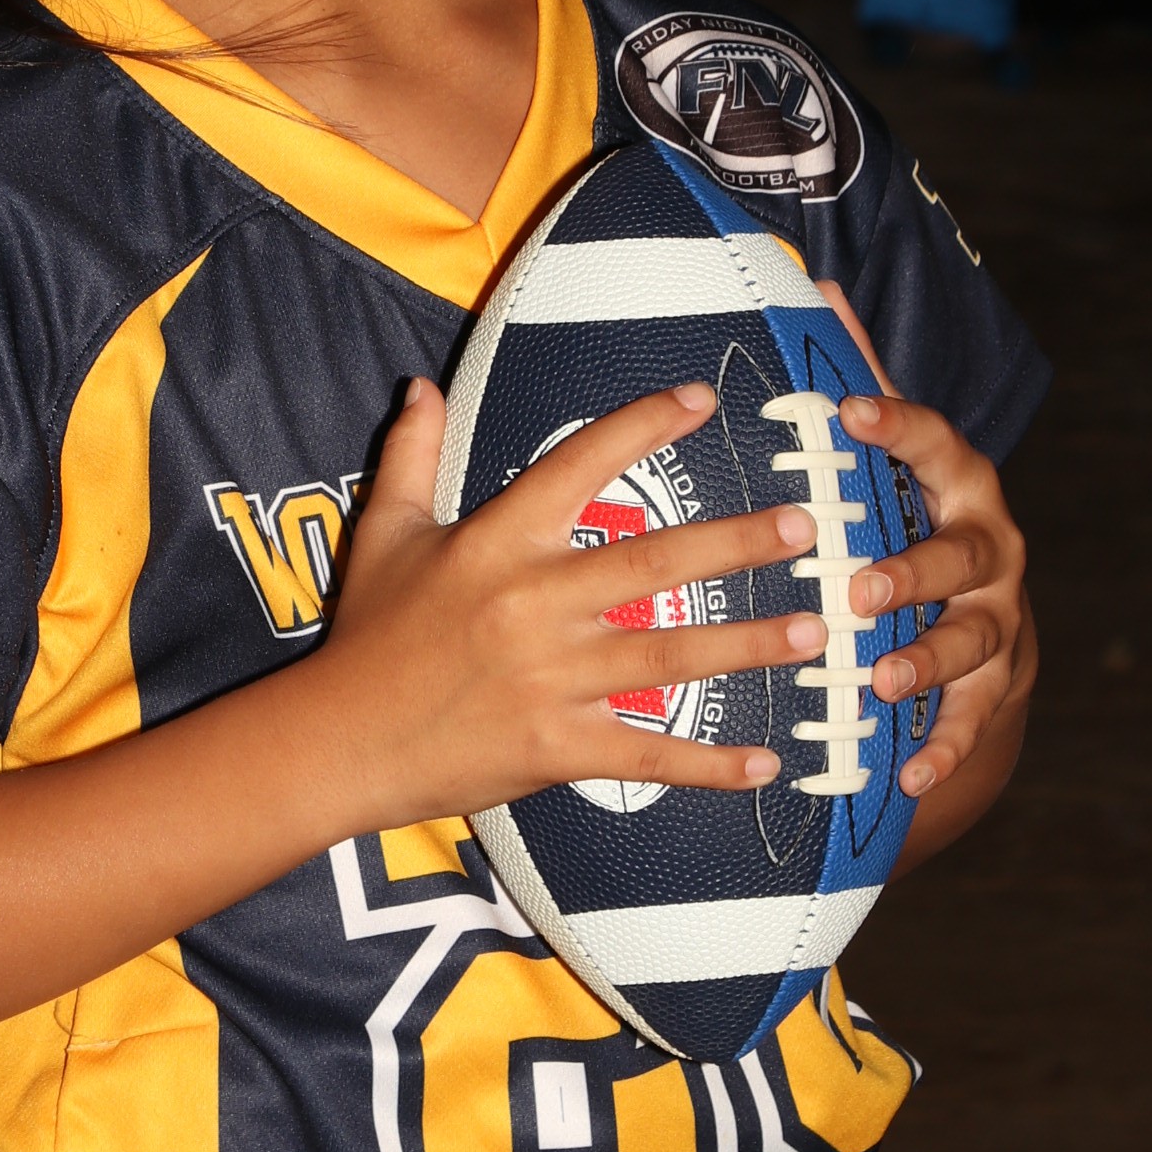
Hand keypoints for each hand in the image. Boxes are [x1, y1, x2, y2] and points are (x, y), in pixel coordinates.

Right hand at [302, 379, 826, 834]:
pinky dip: (709, 764)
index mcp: (498, 541)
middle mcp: (535, 603)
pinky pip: (648, 753)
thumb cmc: (368, 635)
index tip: (702, 401)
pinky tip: (767, 765)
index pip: (580, 466)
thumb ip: (409, 454)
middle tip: (806, 526)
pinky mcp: (558, 746)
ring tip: (813, 631)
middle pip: (654, 562)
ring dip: (747, 644)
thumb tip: (422, 386)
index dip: (642, 427)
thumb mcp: (384, 533)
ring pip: (668, 653)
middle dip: (737, 543)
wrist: (338, 740)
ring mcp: (552, 678)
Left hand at [832, 390, 1030, 798]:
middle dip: (913, 573)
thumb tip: (821, 285)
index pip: (939, 445)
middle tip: (860, 591)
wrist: (982, 618)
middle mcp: (991, 548)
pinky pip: (974, 718)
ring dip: (925, 661)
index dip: (900, 427)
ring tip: (878, 681)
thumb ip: (862, 375)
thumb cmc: (914, 518)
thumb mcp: (895, 453)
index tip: (851, 412)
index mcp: (961, 484)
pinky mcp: (997, 686)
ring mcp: (1000, 620)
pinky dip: (945, 747)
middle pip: (962, 556)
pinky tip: (910, 773)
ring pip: (972, 639)